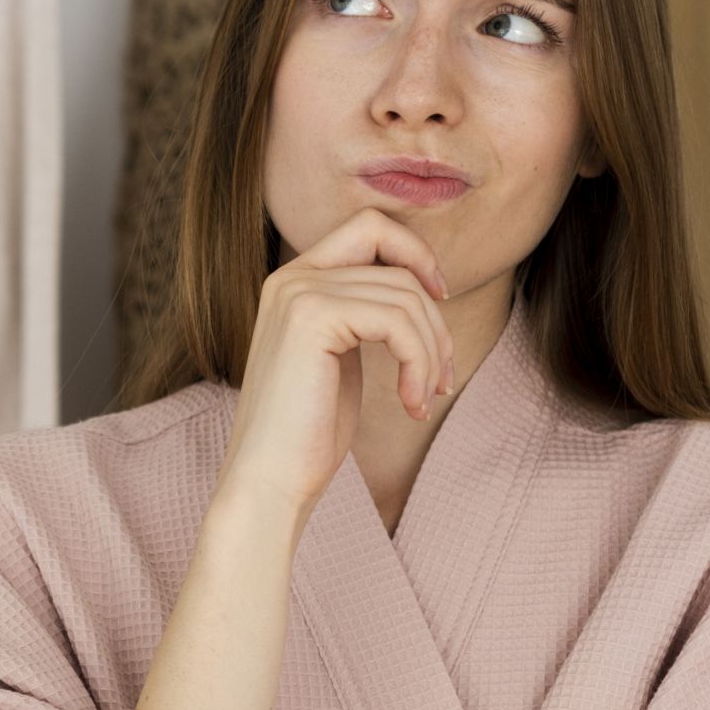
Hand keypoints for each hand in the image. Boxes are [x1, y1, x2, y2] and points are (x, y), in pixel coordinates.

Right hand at [220, 209, 454, 520]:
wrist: (268, 482)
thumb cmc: (307, 433)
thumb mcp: (340, 357)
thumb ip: (363, 312)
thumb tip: (425, 285)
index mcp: (293, 282)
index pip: (370, 227)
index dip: (415, 255)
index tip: (439, 303)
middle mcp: (290, 278)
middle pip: (395, 262)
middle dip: (433, 317)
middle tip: (441, 373)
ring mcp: (298, 294)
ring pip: (404, 295)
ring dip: (432, 352)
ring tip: (424, 397)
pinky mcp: (311, 319)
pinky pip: (397, 321)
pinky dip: (419, 363)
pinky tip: (412, 404)